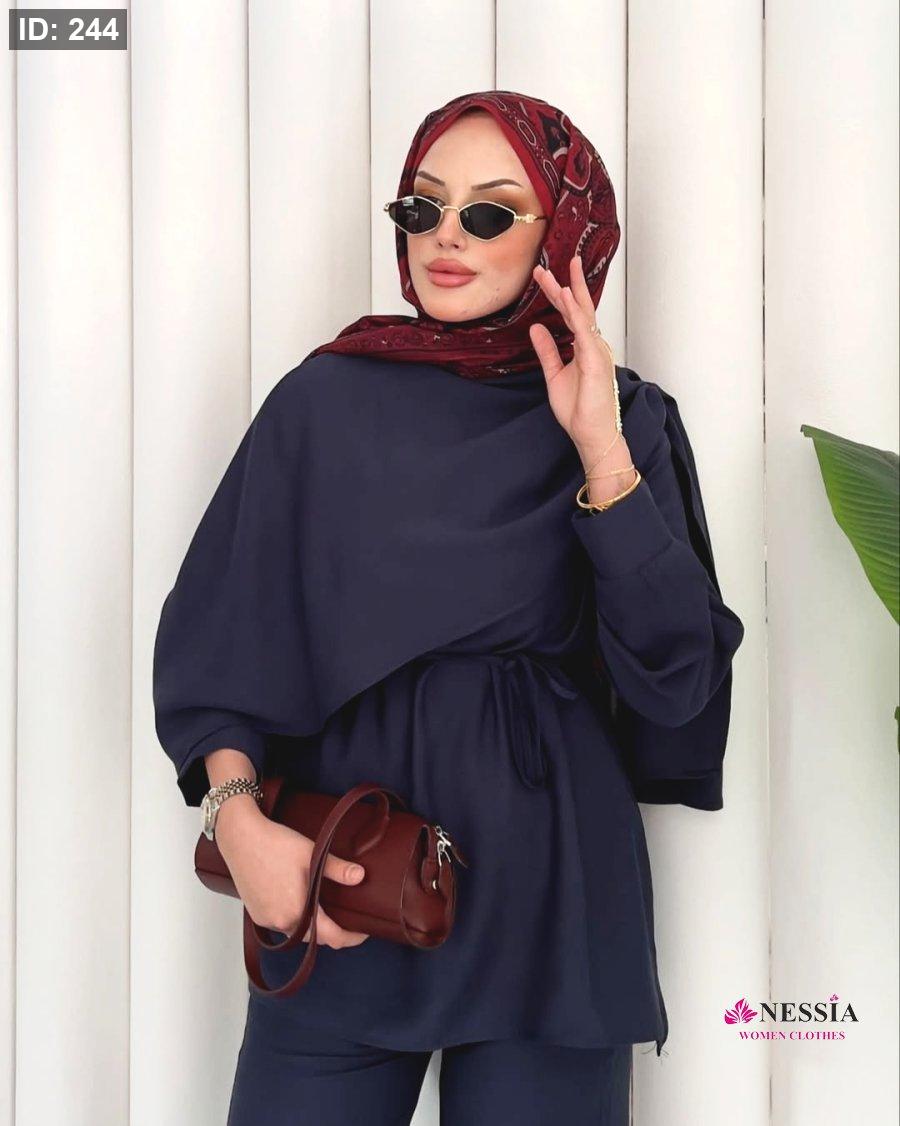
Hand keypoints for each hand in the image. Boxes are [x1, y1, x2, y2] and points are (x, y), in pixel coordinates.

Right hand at [215, 798, 369, 948]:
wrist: (240, 837)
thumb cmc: (275, 845)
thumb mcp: (312, 854)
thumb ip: (337, 869)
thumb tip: (360, 876)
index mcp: (298, 912)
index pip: (332, 938)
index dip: (351, 937)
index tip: (363, 931)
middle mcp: (281, 922)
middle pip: (315, 938)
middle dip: (333, 932)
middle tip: (346, 916)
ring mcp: (266, 920)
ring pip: (297, 933)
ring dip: (313, 926)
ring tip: (325, 908)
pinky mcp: (256, 914)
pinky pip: (281, 925)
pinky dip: (294, 920)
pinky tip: (300, 902)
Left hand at [528, 254, 622, 468]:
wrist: (591, 433)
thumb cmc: (579, 409)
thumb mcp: (554, 374)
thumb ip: (547, 350)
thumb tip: (537, 328)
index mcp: (584, 347)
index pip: (569, 314)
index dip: (556, 295)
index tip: (543, 277)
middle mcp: (592, 344)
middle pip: (577, 307)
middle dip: (562, 284)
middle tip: (545, 265)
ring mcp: (596, 350)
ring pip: (581, 313)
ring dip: (566, 291)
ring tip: (552, 274)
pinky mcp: (595, 358)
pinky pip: (584, 329)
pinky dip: (574, 311)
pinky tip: (564, 295)